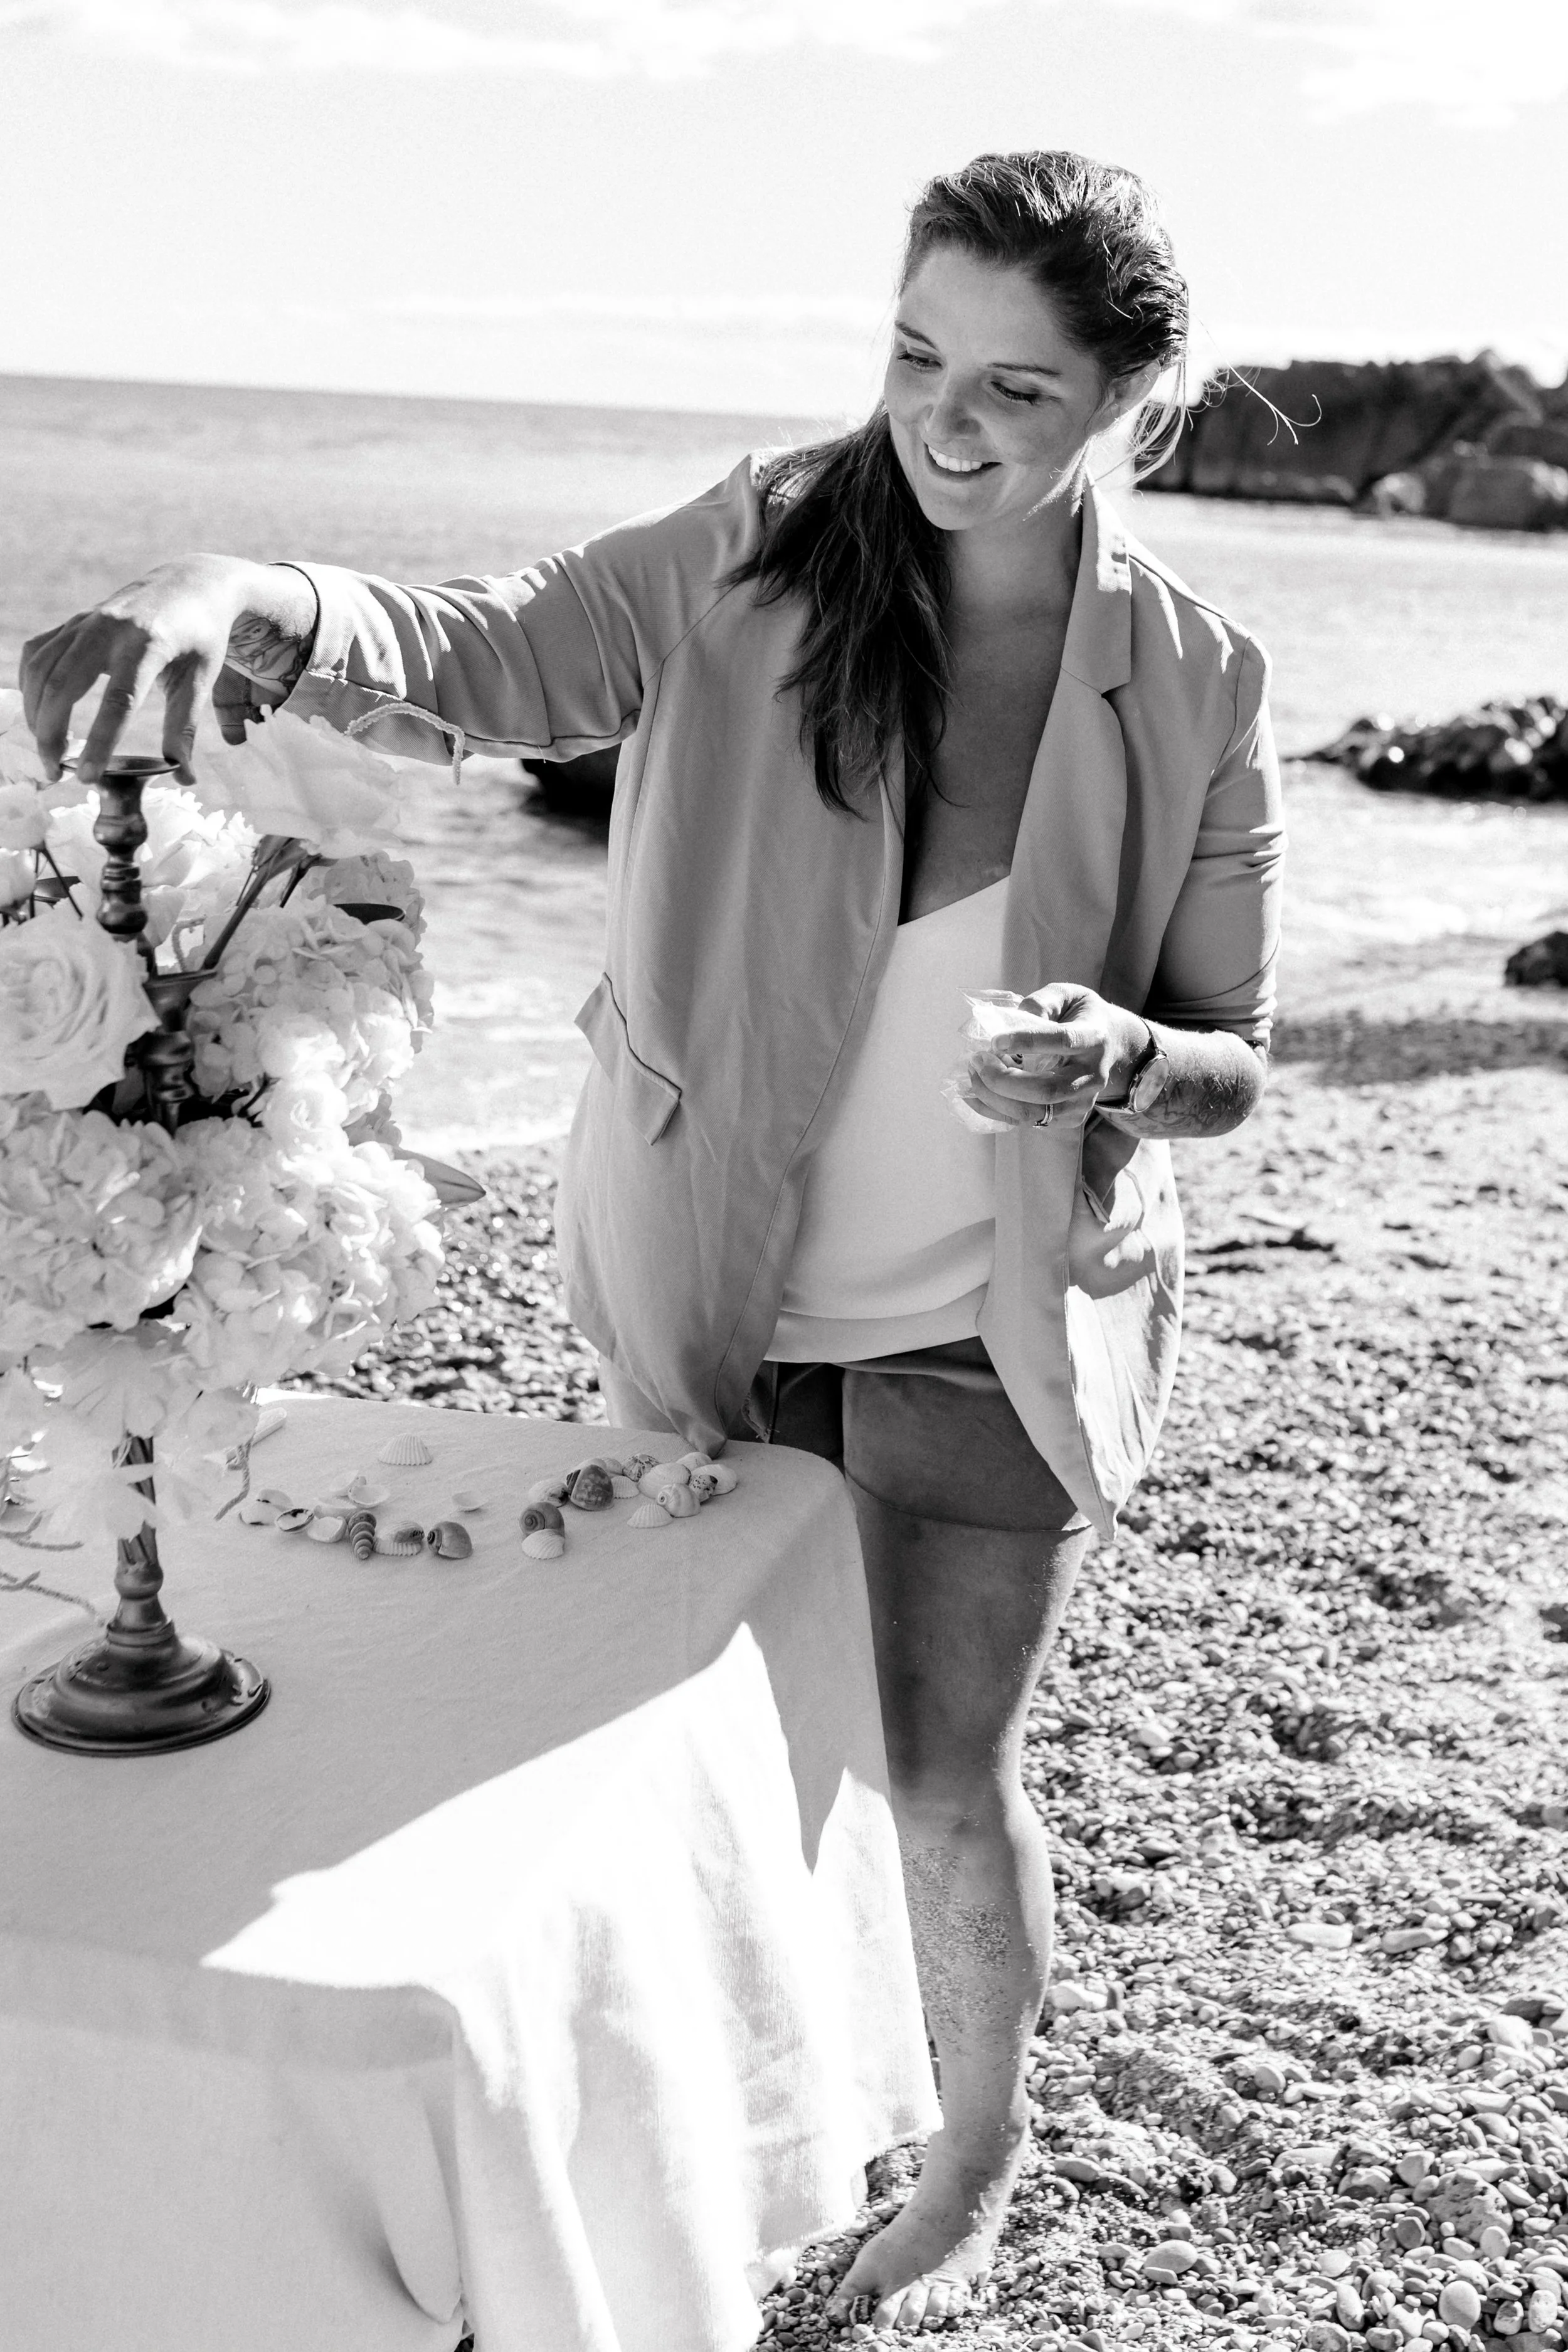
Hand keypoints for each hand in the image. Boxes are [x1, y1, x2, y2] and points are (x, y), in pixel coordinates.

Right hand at [20, 556, 314, 784]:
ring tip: (50, 751)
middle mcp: (108, 629)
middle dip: (50, 734)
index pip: (117, 701)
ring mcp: (85, 622)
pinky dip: (32, 686)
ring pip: (41, 670)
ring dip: (36, 714)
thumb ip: (186, 728)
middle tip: (57, 773)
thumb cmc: (201, 637)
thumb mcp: (201, 679)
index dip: (99, 742)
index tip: (87, 776)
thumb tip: (183, 776)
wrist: (191, 583)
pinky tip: (41, 714)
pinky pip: (38, 654)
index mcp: (147, 644)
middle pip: (61, 685)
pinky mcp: (73, 622)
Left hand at [960, 982, 1149, 1131]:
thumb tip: (1010, 1022)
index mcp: (1093, 1038)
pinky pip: (1028, 1122)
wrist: (1114, 1046)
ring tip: (973, 1075)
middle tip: (977, 1061)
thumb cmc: (1082, 1016)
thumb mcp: (1069, 995)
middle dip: (1002, 1080)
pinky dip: (995, 1110)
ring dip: (995, 1098)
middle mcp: (1091, 1075)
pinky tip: (975, 1094)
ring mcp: (1082, 1102)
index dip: (1028, 1041)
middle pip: (1046, 1089)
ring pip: (1034, 1112)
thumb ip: (1042, 1001)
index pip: (1063, 1041)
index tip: (994, 1040)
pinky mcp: (1070, 1118)